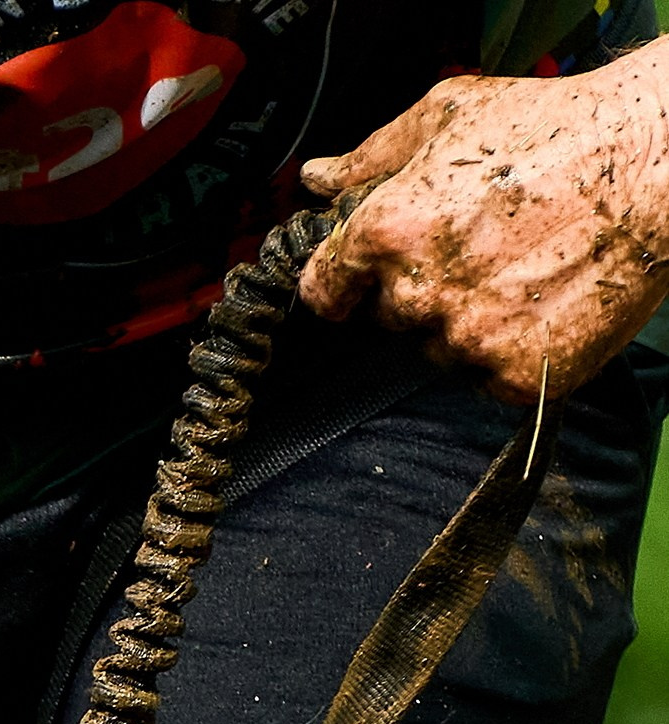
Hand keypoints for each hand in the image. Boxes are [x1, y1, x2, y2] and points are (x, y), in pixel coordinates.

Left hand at [301, 46, 668, 402]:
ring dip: (468, 319)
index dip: (342, 283)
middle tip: (481, 244)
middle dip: (421, 287)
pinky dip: (511, 348)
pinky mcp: (512, 374)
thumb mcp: (452, 116)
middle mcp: (418, 294)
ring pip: (441, 348)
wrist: (656, 163)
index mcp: (386, 234)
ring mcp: (466, 340)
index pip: (324, 289)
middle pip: (390, 317)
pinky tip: (541, 299)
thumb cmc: (558, 129)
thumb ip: (373, 157)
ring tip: (521, 264)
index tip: (360, 280)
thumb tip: (320, 180)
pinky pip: (488, 375)